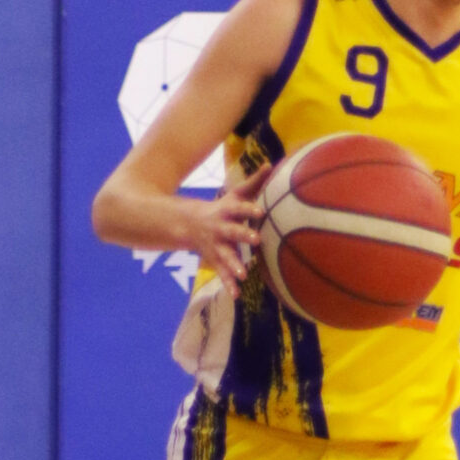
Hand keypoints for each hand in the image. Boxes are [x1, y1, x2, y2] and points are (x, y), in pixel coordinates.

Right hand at [182, 164, 270, 294]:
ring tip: (243, 274)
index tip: (261, 211)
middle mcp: (220, 228)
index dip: (249, 209)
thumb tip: (270, 164)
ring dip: (233, 265)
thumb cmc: (222, 208)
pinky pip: (222, 273)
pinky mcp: (215, 260)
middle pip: (232, 231)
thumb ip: (253, 182)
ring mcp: (216, 245)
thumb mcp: (234, 195)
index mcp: (227, 211)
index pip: (239, 208)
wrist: (189, 224)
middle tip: (257, 239)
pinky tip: (236, 294)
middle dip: (243, 235)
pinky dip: (228, 284)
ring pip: (225, 255)